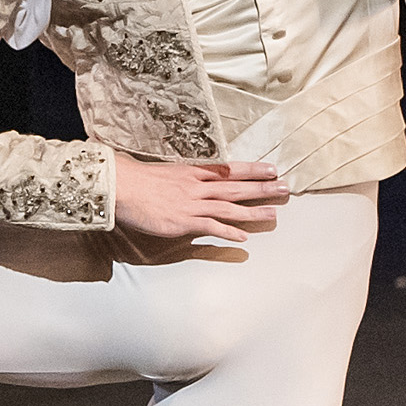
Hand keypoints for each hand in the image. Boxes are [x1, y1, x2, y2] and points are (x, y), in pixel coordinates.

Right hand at [112, 154, 288, 239]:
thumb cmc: (136, 179)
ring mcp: (192, 204)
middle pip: (236, 187)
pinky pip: (211, 227)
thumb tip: (187, 180)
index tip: (272, 168)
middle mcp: (197, 186)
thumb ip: (180, 177)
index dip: (253, 169)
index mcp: (193, 172)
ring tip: (273, 215)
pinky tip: (243, 237)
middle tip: (285, 188)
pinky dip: (228, 232)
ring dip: (253, 211)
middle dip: (262, 188)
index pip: (230, 169)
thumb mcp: (164, 172)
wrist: (121, 186)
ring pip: (229, 207)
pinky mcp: (183, 221)